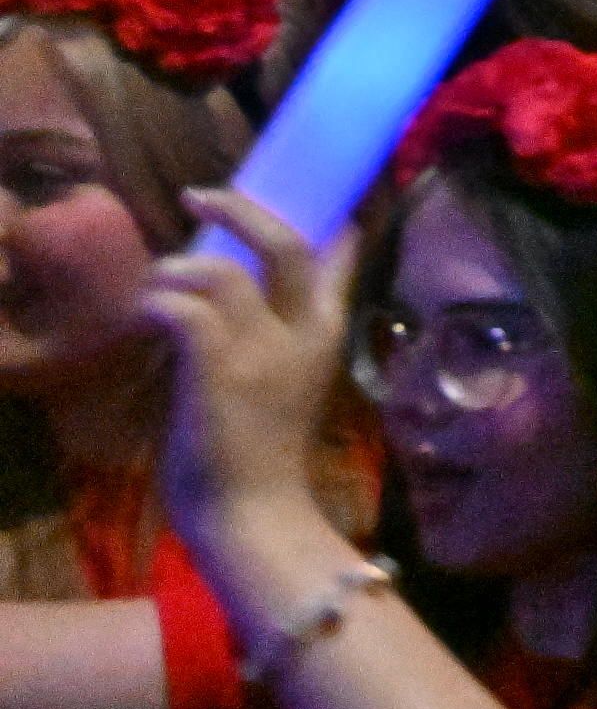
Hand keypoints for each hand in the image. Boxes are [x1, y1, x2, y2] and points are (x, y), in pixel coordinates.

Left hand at [141, 190, 355, 544]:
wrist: (255, 512)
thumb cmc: (264, 451)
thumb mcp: (292, 382)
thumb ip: (283, 337)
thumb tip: (244, 295)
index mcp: (327, 333)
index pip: (340, 257)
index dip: (324, 218)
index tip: (297, 197)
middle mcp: (303, 333)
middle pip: (286, 245)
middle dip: (241, 210)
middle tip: (200, 196)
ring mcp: (261, 350)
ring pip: (221, 272)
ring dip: (176, 269)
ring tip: (156, 282)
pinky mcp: (217, 371)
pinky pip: (183, 310)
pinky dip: (156, 302)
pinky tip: (145, 314)